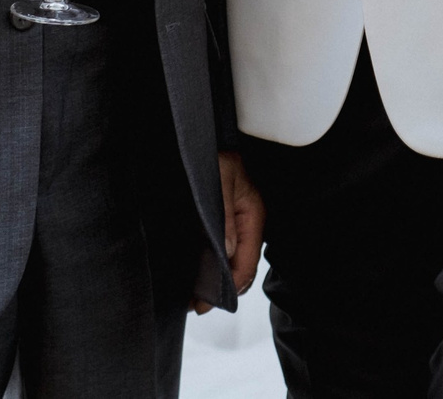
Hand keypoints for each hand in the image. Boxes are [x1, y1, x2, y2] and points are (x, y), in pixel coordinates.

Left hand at [194, 150, 264, 312]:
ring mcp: (237, 226)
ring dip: (213, 281)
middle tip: (193, 306)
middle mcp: (248, 226)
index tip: (205, 304)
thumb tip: (225, 254)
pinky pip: (221, 252)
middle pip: (240, 269)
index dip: (228, 288)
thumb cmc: (217, 154)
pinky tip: (192, 275)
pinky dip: (209, 267)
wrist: (205, 136)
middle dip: (220, 290)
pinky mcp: (223, 224)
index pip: (246, 264)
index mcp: (253, 217)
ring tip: (189, 296)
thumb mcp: (219, 180)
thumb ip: (224, 217)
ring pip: (230, 263)